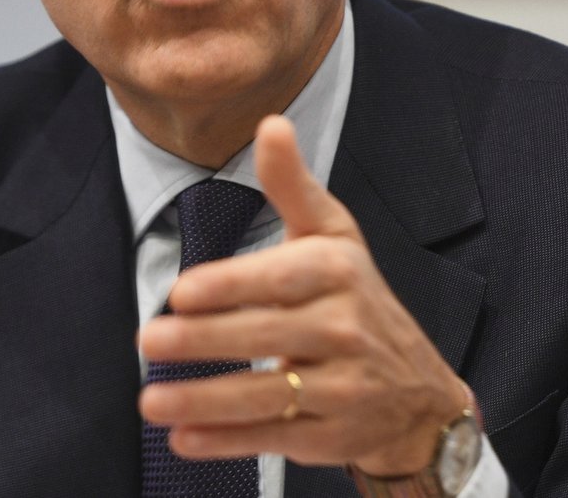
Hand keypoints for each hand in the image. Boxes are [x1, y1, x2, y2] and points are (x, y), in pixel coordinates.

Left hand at [138, 115, 465, 474]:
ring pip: (267, 394)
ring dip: (204, 401)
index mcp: (337, 272)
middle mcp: (344, 328)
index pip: (279, 279)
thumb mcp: (332, 233)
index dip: (231, 286)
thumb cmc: (355, 294)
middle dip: (203, 341)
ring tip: (152, 400)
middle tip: (149, 340)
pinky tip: (184, 439)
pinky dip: (227, 443)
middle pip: (267, 336)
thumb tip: (270, 122)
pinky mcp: (331, 436)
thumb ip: (290, 184)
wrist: (418, 389)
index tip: (182, 291)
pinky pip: (274, 440)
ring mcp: (342, 387)